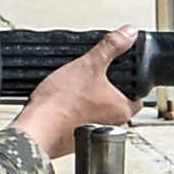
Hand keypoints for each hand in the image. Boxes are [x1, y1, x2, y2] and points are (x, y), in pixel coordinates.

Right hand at [14, 27, 138, 159]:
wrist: (36, 127)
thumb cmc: (61, 103)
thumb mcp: (89, 65)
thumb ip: (111, 47)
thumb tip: (128, 33)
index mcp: (122, 110)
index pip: (137, 96)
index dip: (129, 83)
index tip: (120, 75)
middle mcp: (112, 125)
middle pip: (117, 104)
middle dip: (106, 91)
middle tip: (93, 79)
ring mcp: (93, 134)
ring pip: (99, 113)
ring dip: (89, 102)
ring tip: (75, 90)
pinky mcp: (75, 140)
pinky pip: (80, 122)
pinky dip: (74, 112)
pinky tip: (63, 103)